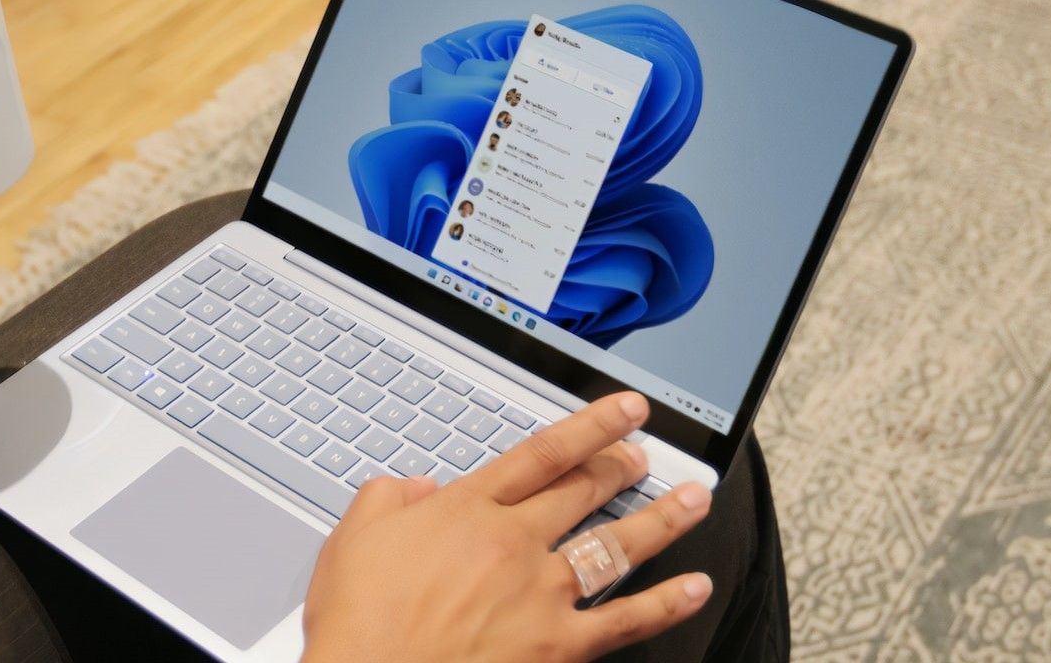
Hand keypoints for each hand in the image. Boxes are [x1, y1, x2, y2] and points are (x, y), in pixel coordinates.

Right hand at [301, 392, 714, 662]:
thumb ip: (389, 499)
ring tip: (694, 499)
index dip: (592, 426)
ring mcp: (541, 593)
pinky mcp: (557, 645)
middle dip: (623, 466)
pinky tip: (696, 587)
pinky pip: (625, 620)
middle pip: (584, 491)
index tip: (625, 410)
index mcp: (466, 510)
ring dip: (663, 518)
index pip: (543, 453)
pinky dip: (667, 604)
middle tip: (645, 454)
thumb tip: (417, 487)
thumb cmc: (358, 624)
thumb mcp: (353, 538)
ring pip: (617, 544)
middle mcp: (513, 543)